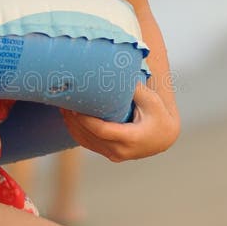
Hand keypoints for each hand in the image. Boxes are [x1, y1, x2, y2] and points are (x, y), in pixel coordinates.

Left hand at [61, 83, 179, 161]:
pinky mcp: (109, 154)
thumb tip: (115, 70)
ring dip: (72, 125)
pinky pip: (88, 144)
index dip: (85, 119)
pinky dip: (76, 131)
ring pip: (86, 141)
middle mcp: (121, 150)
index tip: (74, 106)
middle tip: (64, 100)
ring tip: (62, 106)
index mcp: (131, 138)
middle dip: (75, 119)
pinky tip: (68, 117)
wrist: (163, 138)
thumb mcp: (151, 100)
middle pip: (90, 135)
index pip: (101, 130)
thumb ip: (134, 88)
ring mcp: (114, 155)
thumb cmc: (158, 115)